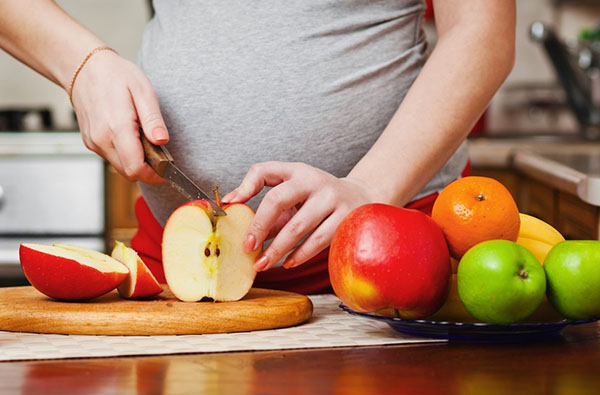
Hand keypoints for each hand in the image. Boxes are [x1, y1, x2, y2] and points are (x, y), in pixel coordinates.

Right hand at [71, 51, 167, 183]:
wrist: (83, 67)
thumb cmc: (114, 75)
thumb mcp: (142, 91)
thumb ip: (153, 119)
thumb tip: (162, 141)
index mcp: (116, 128)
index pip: (136, 168)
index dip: (155, 175)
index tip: (167, 171)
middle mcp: (101, 139)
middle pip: (129, 173)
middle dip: (148, 171)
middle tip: (161, 157)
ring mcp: (93, 142)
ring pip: (120, 167)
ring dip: (136, 163)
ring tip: (146, 142)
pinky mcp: (90, 141)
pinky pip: (111, 158)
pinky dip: (125, 155)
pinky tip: (132, 138)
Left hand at [221, 162, 376, 270]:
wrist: (361, 197)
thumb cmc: (318, 196)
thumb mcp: (294, 189)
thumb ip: (267, 200)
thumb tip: (233, 210)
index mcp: (297, 171)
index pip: (264, 172)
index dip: (245, 188)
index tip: (231, 207)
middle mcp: (314, 181)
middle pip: (278, 200)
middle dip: (259, 226)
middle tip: (247, 247)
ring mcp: (332, 199)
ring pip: (298, 227)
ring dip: (277, 249)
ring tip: (262, 264)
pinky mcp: (346, 218)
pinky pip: (318, 241)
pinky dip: (300, 255)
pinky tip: (288, 263)